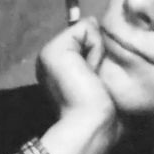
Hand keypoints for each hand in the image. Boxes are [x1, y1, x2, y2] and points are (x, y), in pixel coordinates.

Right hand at [37, 19, 122, 153]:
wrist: (92, 124)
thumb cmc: (104, 112)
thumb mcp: (105, 81)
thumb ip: (103, 57)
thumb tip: (102, 33)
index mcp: (60, 70)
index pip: (87, 42)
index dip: (100, 54)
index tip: (99, 82)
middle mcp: (50, 61)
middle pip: (88, 34)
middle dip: (99, 52)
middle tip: (96, 81)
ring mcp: (47, 54)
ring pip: (87, 30)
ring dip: (98, 52)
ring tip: (93, 78)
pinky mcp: (52, 50)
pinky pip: (85, 28)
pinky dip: (96, 48)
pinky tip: (90, 71)